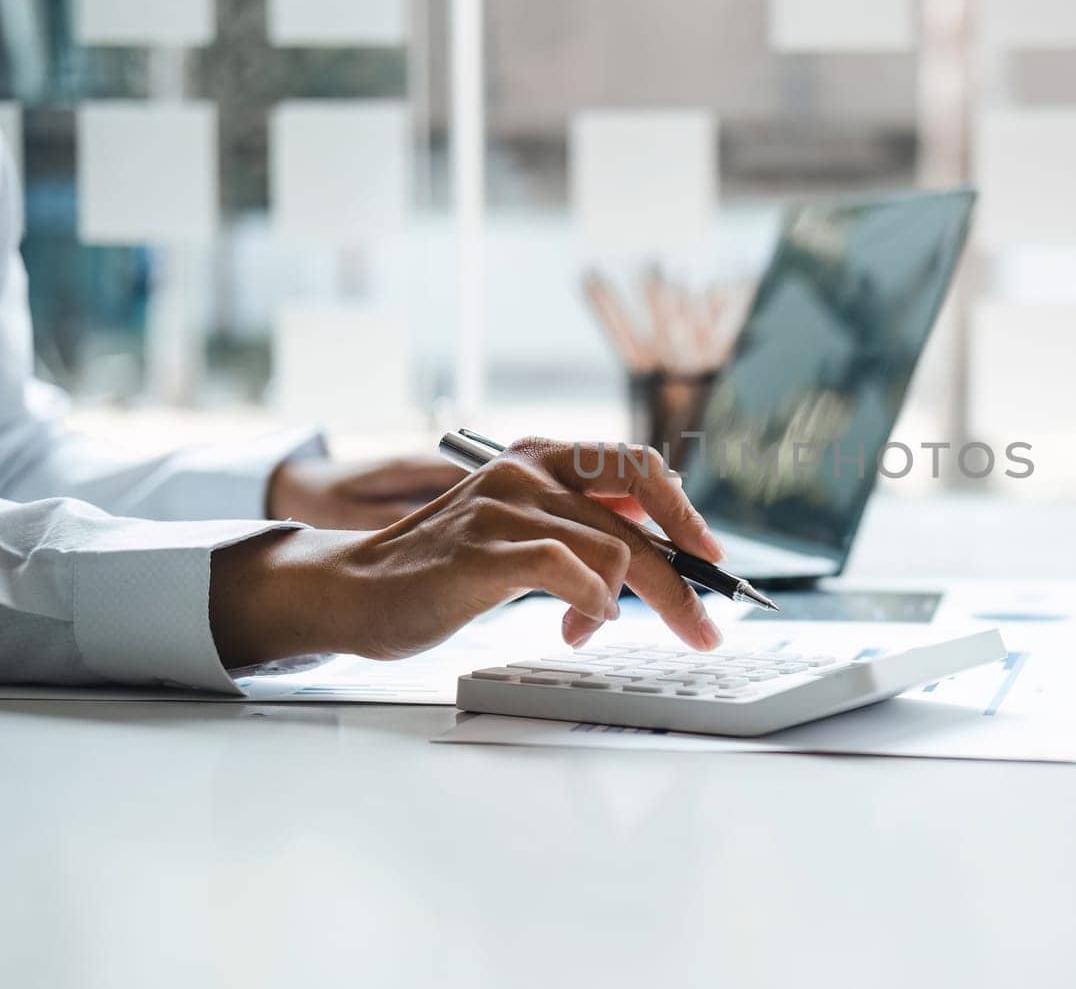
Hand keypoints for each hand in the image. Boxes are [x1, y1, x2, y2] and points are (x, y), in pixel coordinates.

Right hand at [212, 438, 725, 667]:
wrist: (352, 589)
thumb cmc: (441, 569)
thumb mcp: (520, 532)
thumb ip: (577, 528)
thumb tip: (653, 552)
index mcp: (540, 458)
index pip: (638, 466)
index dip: (683, 511)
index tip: (709, 558)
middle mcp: (527, 471)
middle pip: (637, 521)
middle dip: (682, 584)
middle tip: (705, 629)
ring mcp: (505, 507)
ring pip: (614, 552)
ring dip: (621, 607)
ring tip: (587, 631)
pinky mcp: (485, 550)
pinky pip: (570, 571)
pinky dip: (592, 605)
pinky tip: (579, 626)